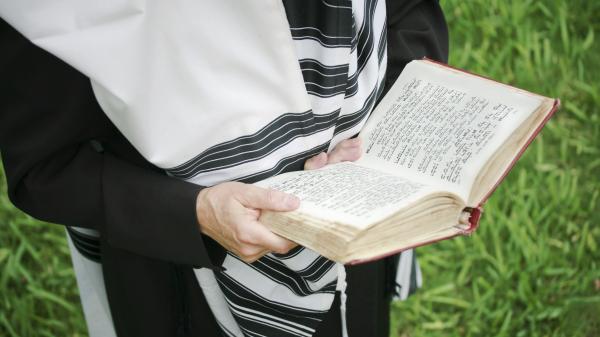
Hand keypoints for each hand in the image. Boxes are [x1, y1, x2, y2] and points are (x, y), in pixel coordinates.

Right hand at [195, 137, 362, 262]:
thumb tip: (294, 203)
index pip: (284, 242)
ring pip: (275, 246)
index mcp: (249, 234)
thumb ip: (270, 198)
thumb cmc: (220, 200)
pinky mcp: (247, 253)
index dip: (297, 233)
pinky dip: (271, 235)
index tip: (306, 219)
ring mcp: (247, 253)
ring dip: (280, 232)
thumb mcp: (245, 192)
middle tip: (296, 212)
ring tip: (280, 214)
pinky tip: (269, 221)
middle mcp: (249, 249)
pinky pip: (266, 246)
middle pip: (281, 244)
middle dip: (289, 230)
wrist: (199, 212)